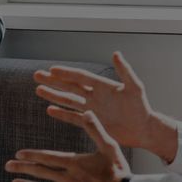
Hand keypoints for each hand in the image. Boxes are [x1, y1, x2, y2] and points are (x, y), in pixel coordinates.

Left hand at [5, 110, 131, 181]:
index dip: (33, 156)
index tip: (18, 154)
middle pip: (42, 172)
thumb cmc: (118, 169)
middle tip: (8, 165)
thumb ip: (96, 129)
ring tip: (13, 181)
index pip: (49, 158)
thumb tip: (86, 111)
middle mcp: (69, 178)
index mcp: (76, 163)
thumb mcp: (110, 146)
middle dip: (24, 168)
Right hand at [34, 52, 153, 148]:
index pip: (80, 77)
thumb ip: (125, 71)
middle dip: (53, 81)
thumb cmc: (142, 107)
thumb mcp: (135, 87)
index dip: (67, 73)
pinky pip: (73, 117)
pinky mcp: (92, 123)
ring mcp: (92, 109)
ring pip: (68, 100)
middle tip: (37, 75)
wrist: (144, 129)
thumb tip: (116, 53)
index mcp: (103, 86)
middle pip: (70, 86)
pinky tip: (50, 109)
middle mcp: (95, 96)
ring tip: (38, 90)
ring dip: (54, 95)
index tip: (52, 69)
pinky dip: (62, 114)